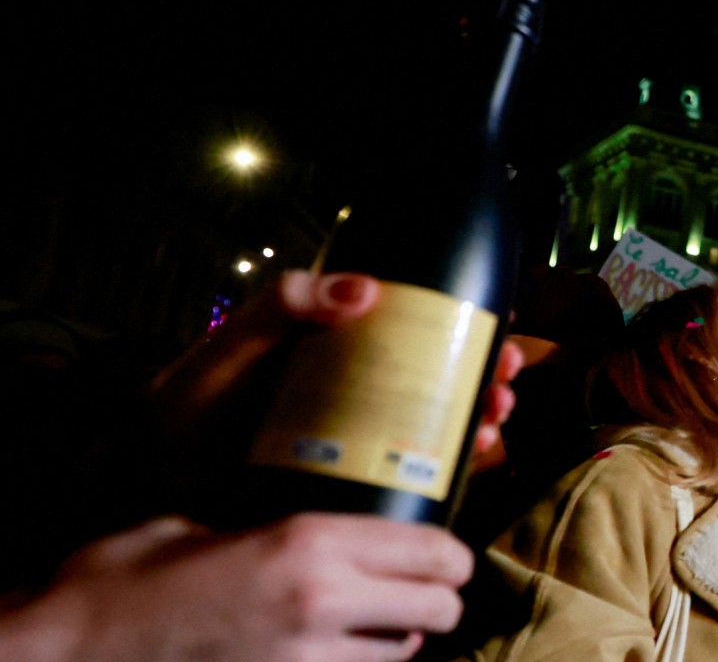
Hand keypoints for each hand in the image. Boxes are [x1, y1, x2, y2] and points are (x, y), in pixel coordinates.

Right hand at [8, 513, 471, 661]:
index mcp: (308, 542)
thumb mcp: (209, 531)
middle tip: (410, 600)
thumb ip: (283, 535)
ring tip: (361, 634)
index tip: (443, 561)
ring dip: (396, 645)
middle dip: (433, 603)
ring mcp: (307, 660)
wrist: (69, 650)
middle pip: (440, 607)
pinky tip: (330, 658)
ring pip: (405, 656)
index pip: (434, 550)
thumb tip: (332, 542)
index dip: (448, 558)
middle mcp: (321, 600)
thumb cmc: (128, 583)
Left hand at [151, 270, 523, 457]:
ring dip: (479, 424)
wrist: (151, 481)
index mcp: (336, 354)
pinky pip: (415, 479)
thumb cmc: (187, 407)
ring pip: (438, 430)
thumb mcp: (235, 346)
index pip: (417, 334)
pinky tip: (469, 463)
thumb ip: (283, 306)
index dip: (466, 332)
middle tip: (504, 386)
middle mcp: (355, 397)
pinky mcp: (353, 490)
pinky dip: (451, 470)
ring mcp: (357, 446)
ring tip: (491, 424)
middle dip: (486, 382)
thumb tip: (364, 289)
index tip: (497, 334)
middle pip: (441, 382)